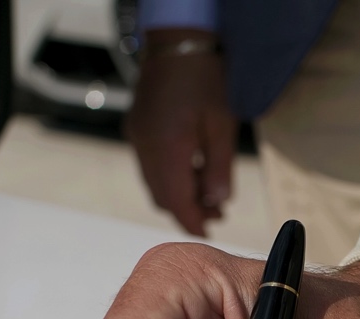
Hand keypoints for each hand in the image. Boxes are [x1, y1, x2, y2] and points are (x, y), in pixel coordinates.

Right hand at [127, 31, 236, 235]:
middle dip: (188, 209)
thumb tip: (217, 202)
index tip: (208, 235)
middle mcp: (145, 147)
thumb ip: (220, 169)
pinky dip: (170, 176)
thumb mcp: (222, 126)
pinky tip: (192, 170)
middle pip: (162, 196)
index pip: (175, 201)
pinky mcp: (136, 128)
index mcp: (166, 148)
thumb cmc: (204, 78)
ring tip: (209, 194)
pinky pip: (150, 165)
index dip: (192, 222)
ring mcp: (137, 137)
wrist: (177, 42)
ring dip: (179, 193)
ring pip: (154, 182)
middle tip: (217, 214)